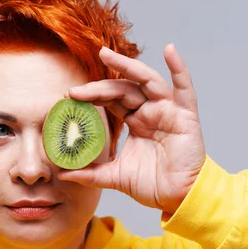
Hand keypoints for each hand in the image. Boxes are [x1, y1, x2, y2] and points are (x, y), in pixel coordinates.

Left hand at [58, 44, 205, 214]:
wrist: (177, 198)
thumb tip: (62, 174)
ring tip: (105, 55)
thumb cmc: (153, 185)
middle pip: (123, 89)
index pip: (111, 100)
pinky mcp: (185, 117)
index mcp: (136, 121)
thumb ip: (90, 174)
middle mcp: (151, 111)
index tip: (69, 96)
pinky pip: (184, 89)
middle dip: (99, 86)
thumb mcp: (114, 177)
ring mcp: (168, 111)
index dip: (92, 95)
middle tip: (75, 90)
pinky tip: (170, 50)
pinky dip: (179, 68)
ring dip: (127, 66)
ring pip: (146, 81)